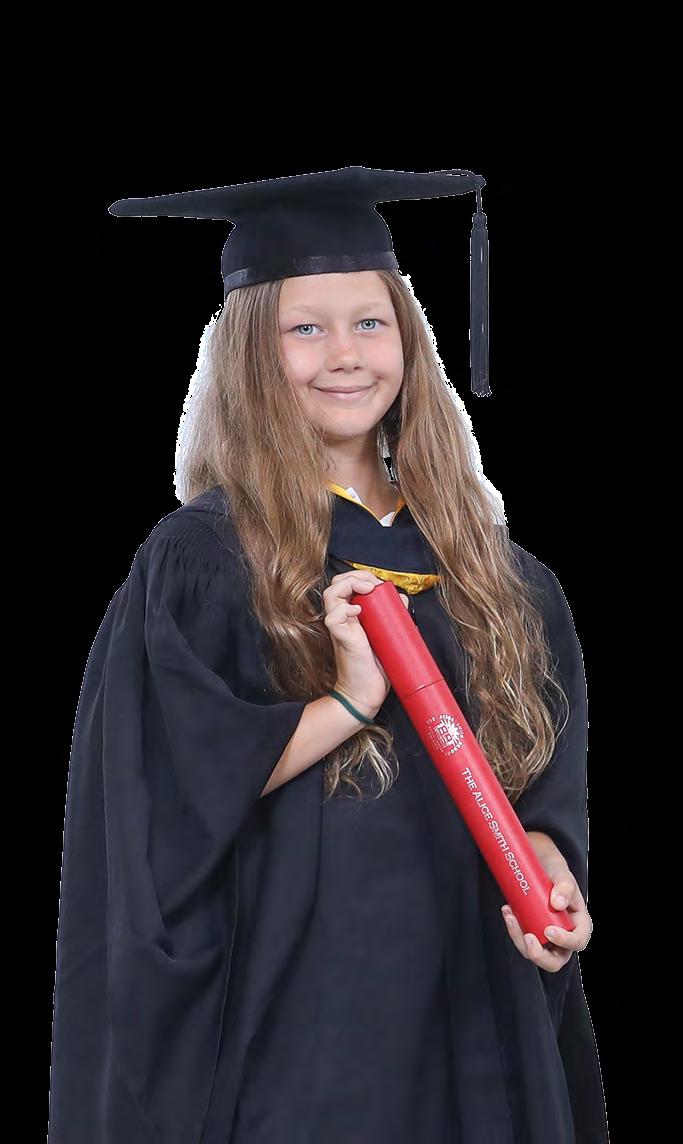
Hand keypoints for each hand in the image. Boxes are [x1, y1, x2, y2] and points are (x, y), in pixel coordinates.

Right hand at [323, 571, 409, 715]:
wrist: (365, 695)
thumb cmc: (374, 669)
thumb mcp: (388, 637)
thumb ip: (393, 616)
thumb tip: (401, 597)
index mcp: (352, 616)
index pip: (347, 584)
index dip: (361, 576)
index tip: (379, 583)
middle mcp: (343, 619)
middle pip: (336, 584)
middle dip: (355, 575)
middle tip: (373, 583)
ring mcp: (340, 629)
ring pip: (330, 594)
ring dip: (348, 585)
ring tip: (367, 589)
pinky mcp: (341, 639)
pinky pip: (332, 618)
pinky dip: (344, 609)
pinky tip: (358, 609)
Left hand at [500, 833, 593, 971]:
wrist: (540, 867)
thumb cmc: (556, 873)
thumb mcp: (563, 876)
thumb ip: (565, 886)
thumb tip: (558, 903)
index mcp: (579, 925)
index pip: (578, 941)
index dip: (565, 941)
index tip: (549, 930)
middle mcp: (564, 936)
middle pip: (555, 961)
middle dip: (539, 955)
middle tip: (528, 937)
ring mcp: (546, 938)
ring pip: (534, 952)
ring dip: (519, 938)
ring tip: (510, 916)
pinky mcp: (531, 932)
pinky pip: (522, 940)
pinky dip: (513, 929)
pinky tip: (508, 912)